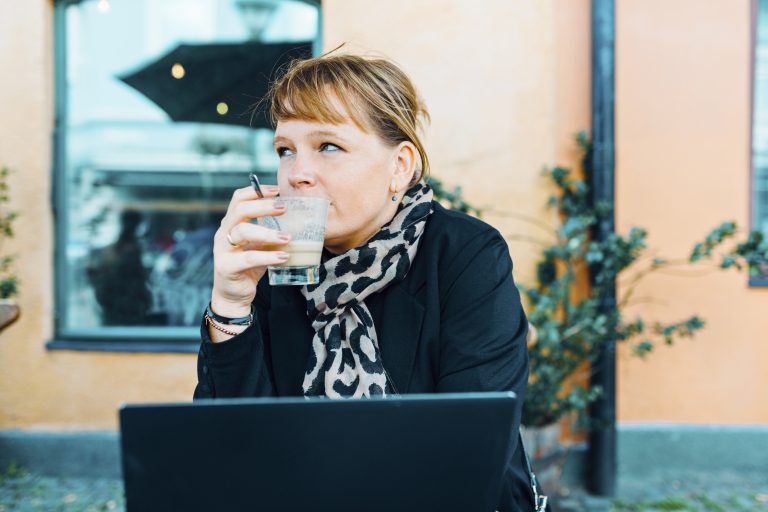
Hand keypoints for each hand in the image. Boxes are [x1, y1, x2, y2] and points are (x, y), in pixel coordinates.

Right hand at [210, 184, 289, 316]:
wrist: (234, 295)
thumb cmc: (248, 266)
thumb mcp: (259, 244)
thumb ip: (269, 231)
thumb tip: (298, 219)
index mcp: (231, 223)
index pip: (238, 199)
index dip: (256, 191)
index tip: (277, 190)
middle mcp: (224, 233)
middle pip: (239, 210)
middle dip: (263, 206)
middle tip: (285, 208)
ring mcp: (223, 250)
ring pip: (242, 232)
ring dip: (267, 232)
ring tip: (287, 237)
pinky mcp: (226, 267)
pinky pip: (247, 258)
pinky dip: (267, 257)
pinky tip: (283, 256)